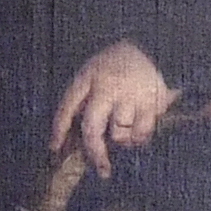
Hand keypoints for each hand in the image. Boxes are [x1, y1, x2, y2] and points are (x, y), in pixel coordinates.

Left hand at [50, 41, 176, 176]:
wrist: (154, 41)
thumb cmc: (115, 66)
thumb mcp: (92, 73)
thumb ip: (80, 101)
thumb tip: (63, 141)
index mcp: (90, 77)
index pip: (67, 107)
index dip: (59, 130)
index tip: (55, 148)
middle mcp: (109, 86)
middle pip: (93, 130)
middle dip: (95, 154)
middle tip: (102, 169)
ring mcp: (132, 94)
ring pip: (121, 135)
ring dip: (122, 141)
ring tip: (125, 133)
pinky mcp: (154, 101)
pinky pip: (143, 133)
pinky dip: (140, 137)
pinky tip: (140, 129)